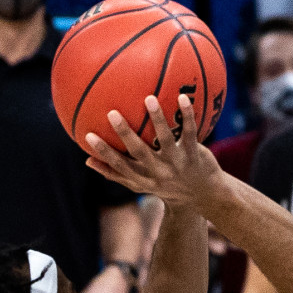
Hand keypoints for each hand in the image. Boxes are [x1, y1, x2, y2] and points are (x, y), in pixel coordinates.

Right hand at [86, 95, 223, 208]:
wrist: (204, 195)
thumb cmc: (166, 185)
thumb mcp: (141, 185)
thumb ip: (116, 173)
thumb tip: (87, 161)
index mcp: (144, 179)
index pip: (120, 166)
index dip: (104, 152)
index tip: (88, 136)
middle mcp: (160, 172)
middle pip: (140, 152)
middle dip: (125, 133)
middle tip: (112, 113)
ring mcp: (178, 163)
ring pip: (166, 139)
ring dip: (158, 118)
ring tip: (149, 98)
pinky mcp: (195, 154)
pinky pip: (190, 132)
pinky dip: (187, 115)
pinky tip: (182, 97)